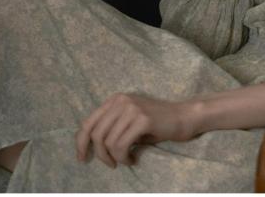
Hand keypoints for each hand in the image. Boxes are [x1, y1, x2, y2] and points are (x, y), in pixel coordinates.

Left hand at [75, 93, 194, 167]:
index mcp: (115, 100)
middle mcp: (121, 101)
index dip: (80, 143)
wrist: (184, 117)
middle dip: (99, 154)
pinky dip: (124, 157)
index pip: (88, 122)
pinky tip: (132, 159)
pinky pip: (122, 145)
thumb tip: (89, 145)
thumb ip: (111, 125)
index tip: (83, 158)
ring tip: (125, 160)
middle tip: (110, 164)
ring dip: (114, 157)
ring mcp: (132, 109)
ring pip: (108, 142)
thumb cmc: (157, 123)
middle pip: (96, 134)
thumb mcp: (129, 120)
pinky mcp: (142, 120)